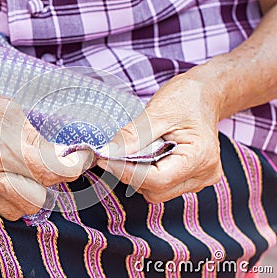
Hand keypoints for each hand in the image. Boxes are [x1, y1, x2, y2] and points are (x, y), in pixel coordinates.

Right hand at [0, 73, 89, 219]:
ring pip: (19, 210)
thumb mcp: (9, 109)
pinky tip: (0, 175)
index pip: (50, 170)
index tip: (79, 160)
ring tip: (23, 172)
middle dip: (49, 183)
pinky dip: (6, 195)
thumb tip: (59, 156)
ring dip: (29, 193)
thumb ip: (35, 138)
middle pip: (38, 199)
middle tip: (47, 166)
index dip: (73, 167)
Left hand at [97, 72, 222, 202]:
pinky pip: (163, 186)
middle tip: (117, 153)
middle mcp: (203, 174)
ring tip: (138, 150)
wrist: (206, 94)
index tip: (105, 160)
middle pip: (156, 190)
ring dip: (139, 176)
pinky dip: (148, 175)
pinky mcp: (192, 179)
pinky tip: (147, 156)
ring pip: (158, 192)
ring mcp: (200, 179)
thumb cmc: (186, 98)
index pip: (157, 179)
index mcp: (200, 156)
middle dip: (132, 174)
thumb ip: (133, 136)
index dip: (127, 172)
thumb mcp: (157, 111)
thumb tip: (108, 153)